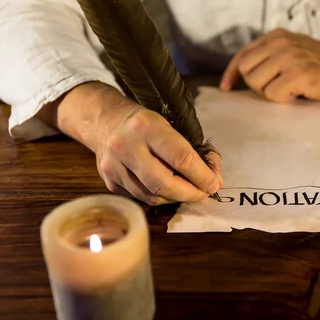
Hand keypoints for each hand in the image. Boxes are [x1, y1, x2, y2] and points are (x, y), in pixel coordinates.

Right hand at [39, 82, 221, 204]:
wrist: (105, 120)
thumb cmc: (145, 123)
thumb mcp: (170, 124)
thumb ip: (195, 150)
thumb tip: (214, 179)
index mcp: (146, 126)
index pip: (181, 158)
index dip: (202, 176)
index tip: (214, 184)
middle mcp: (126, 145)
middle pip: (164, 184)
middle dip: (190, 194)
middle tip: (203, 194)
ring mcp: (113, 165)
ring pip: (152, 196)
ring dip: (175, 198)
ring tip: (188, 191)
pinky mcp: (108, 180)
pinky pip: (140, 197)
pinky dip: (159, 197)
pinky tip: (167, 190)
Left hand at [219, 28, 319, 102]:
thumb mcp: (295, 50)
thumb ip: (273, 55)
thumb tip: (245, 75)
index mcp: (277, 36)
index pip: (243, 54)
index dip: (232, 73)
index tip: (227, 88)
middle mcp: (280, 43)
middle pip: (246, 71)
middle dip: (255, 85)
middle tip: (275, 90)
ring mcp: (289, 58)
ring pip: (256, 84)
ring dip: (269, 93)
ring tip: (289, 91)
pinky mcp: (298, 75)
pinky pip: (273, 95)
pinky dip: (283, 100)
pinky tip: (298, 95)